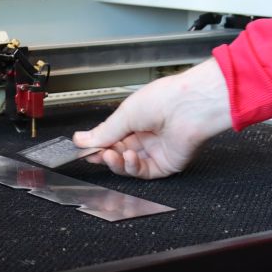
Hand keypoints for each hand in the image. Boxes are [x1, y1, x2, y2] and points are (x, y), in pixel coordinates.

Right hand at [73, 57, 232, 178]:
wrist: (189, 106)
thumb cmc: (164, 99)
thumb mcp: (125, 114)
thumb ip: (104, 131)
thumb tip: (82, 139)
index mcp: (136, 119)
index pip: (111, 136)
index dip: (97, 143)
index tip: (84, 148)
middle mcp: (146, 135)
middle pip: (118, 152)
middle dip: (104, 154)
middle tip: (93, 155)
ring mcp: (155, 150)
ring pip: (128, 165)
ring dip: (116, 162)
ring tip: (109, 155)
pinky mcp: (165, 164)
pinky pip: (143, 171)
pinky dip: (132, 167)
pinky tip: (127, 157)